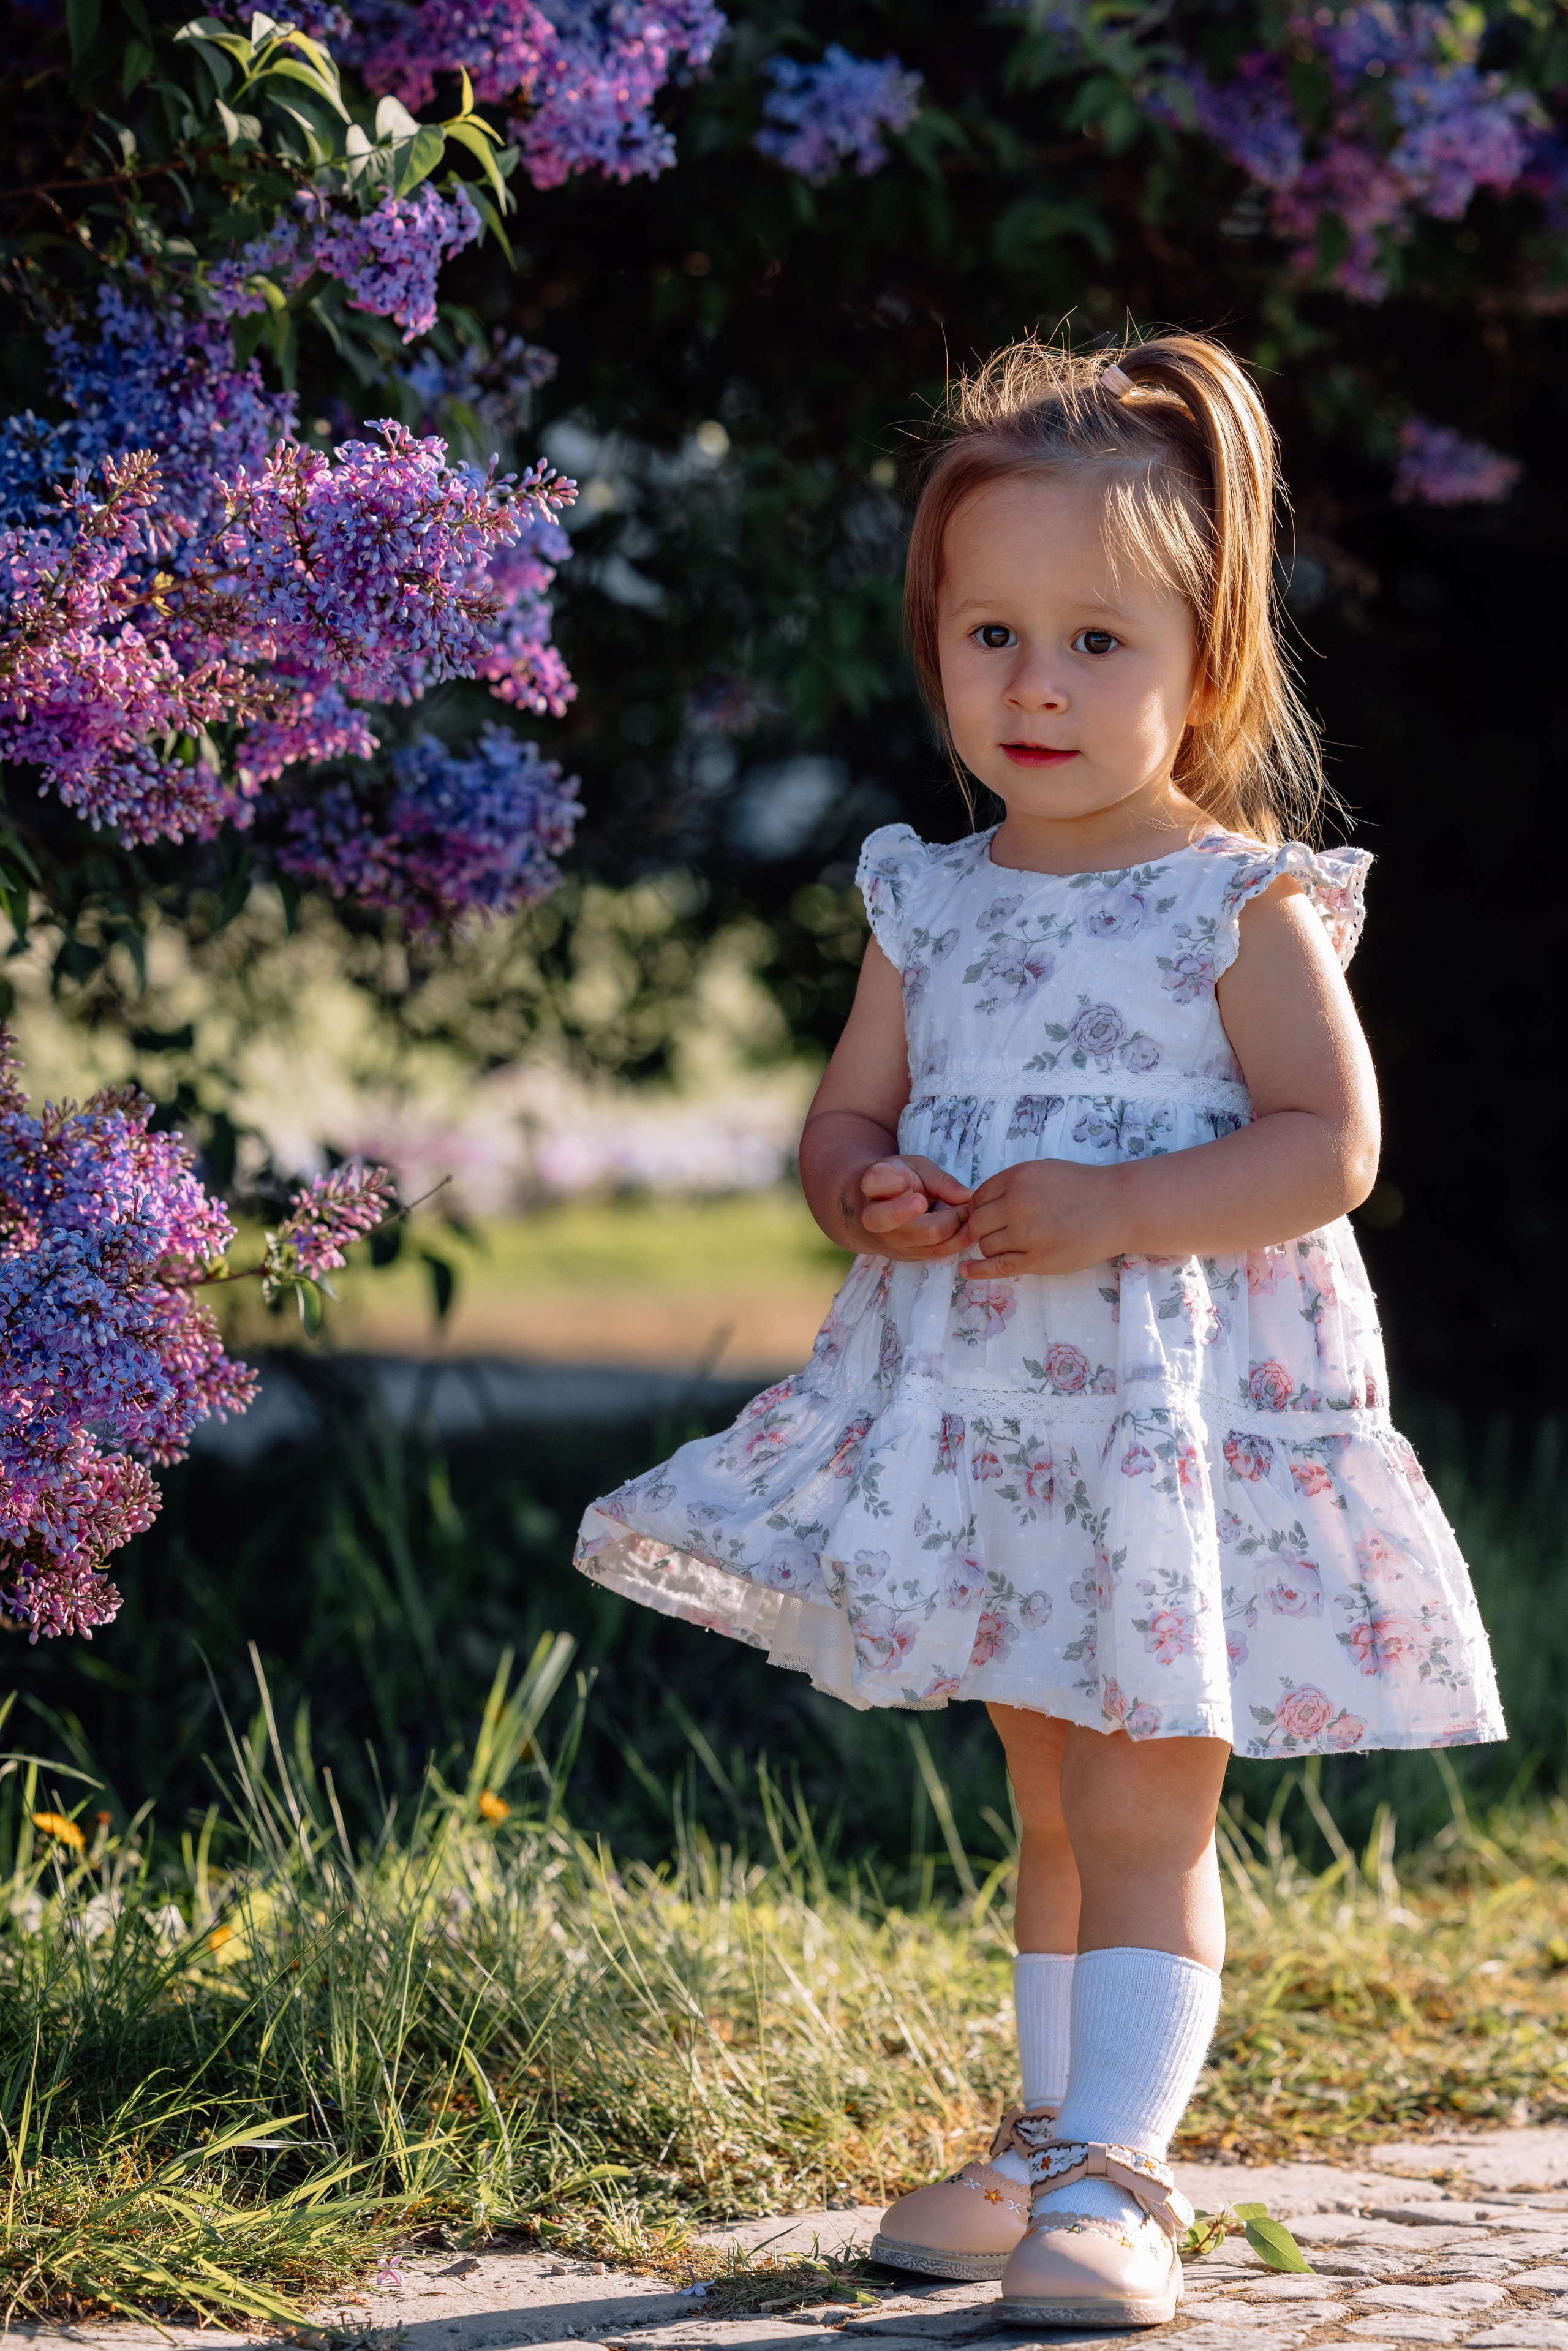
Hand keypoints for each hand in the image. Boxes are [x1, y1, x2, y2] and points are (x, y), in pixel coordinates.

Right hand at [853, 1153, 973, 1260]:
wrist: (870, 1209)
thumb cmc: (896, 1180)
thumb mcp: (915, 1168)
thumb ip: (939, 1180)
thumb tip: (967, 1196)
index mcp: (873, 1185)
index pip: (876, 1183)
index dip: (893, 1182)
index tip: (908, 1180)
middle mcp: (875, 1219)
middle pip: (916, 1226)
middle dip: (949, 1217)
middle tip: (967, 1205)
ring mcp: (891, 1242)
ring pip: (933, 1242)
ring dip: (960, 1229)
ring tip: (971, 1214)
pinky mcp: (906, 1256)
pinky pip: (939, 1252)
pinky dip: (959, 1240)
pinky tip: (968, 1227)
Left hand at [959, 1158, 1125, 1280]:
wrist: (1118, 1208)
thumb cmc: (1082, 1188)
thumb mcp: (1044, 1171)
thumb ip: (1013, 1184)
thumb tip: (979, 1203)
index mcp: (1019, 1178)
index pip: (979, 1197)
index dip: (979, 1208)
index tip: (987, 1215)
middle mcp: (1019, 1204)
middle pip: (977, 1223)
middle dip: (980, 1229)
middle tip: (994, 1232)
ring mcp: (1028, 1234)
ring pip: (986, 1245)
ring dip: (991, 1247)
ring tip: (1011, 1244)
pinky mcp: (1038, 1260)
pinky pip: (998, 1267)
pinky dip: (978, 1270)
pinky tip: (966, 1271)